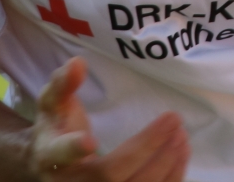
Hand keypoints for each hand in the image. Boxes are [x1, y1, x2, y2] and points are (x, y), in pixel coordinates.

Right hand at [27, 58, 188, 180]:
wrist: (53, 165)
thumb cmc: (56, 128)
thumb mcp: (52, 103)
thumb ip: (63, 84)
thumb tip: (78, 63)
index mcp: (51, 155)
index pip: (62, 154)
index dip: (75, 149)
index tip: (91, 140)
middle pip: (110, 175)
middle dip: (145, 148)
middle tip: (173, 119)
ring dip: (163, 164)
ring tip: (181, 135)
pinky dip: (169, 178)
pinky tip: (182, 155)